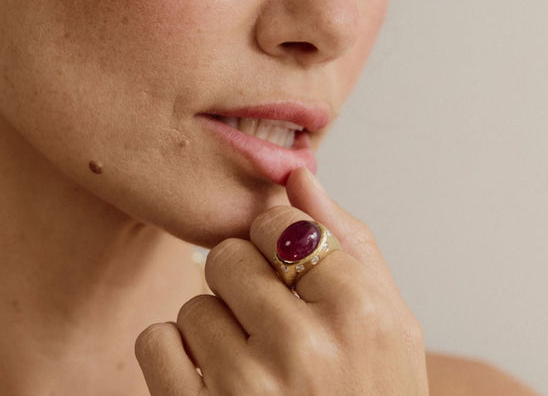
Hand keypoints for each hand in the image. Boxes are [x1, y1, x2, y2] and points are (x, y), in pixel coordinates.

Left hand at [136, 167, 428, 394]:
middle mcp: (302, 347)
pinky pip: (157, 341)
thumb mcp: (391, 317)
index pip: (277, 222)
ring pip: (195, 300)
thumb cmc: (375, 394)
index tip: (285, 265)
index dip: (275, 239)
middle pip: (228, 254)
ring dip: (218, 323)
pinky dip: (177, 354)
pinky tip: (215, 379)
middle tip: (271, 319)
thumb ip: (346, 238)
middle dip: (245, 278)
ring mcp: (246, 389)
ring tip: (254, 361)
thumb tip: (299, 174)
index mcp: (355, 309)